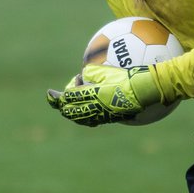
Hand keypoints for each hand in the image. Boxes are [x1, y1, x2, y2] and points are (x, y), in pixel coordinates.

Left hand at [46, 64, 160, 126]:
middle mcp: (93, 107)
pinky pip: (89, 121)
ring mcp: (100, 115)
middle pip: (69, 111)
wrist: (143, 92)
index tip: (49, 92)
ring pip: (78, 118)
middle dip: (61, 104)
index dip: (56, 96)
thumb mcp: (105, 71)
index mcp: (91, 95)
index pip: (67, 97)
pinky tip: (83, 114)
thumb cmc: (126, 78)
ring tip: (67, 107)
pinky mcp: (108, 118)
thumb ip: (91, 74)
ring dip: (70, 111)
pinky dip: (81, 117)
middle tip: (55, 98)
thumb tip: (82, 77)